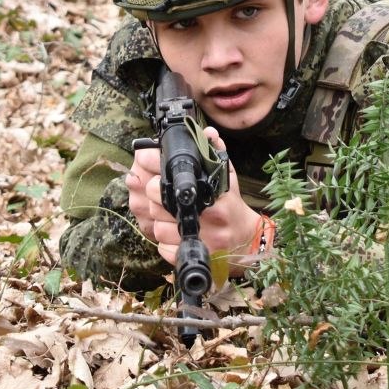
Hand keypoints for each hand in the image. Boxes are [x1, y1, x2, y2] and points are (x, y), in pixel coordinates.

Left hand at [126, 129, 262, 272]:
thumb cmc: (231, 203)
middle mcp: (209, 215)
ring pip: (158, 228)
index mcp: (214, 190)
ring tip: (169, 213)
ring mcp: (202, 238)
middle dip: (154, 195)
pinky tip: (174, 232)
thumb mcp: (227, 175)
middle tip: (160, 191)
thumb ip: (215, 151)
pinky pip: (164, 248)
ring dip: (159, 220)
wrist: (246, 238)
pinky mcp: (195, 255)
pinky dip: (165, 242)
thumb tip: (208, 132)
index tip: (143, 156)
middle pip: (158, 204)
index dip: (152, 164)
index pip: (171, 177)